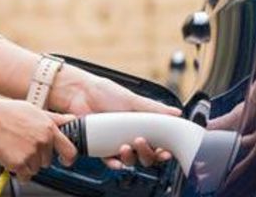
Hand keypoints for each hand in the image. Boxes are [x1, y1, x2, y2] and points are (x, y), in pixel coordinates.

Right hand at [0, 98, 77, 179]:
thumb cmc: (5, 113)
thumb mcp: (33, 109)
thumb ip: (54, 118)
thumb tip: (71, 119)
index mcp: (48, 128)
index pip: (69, 150)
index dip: (67, 158)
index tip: (64, 161)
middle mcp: (43, 141)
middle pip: (47, 161)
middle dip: (37, 157)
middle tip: (22, 145)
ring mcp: (31, 153)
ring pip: (35, 169)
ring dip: (26, 164)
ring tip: (13, 148)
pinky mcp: (19, 163)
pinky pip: (24, 176)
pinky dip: (17, 171)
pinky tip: (9, 157)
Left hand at [50, 67, 180, 168]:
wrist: (79, 92)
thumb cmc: (105, 92)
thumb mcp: (132, 99)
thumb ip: (154, 108)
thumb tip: (176, 112)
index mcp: (140, 126)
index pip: (157, 144)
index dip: (162, 150)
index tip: (165, 151)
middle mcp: (129, 136)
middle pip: (145, 156)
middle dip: (147, 154)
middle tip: (141, 142)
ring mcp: (115, 142)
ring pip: (129, 160)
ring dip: (130, 158)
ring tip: (124, 147)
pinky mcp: (100, 147)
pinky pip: (109, 160)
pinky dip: (114, 164)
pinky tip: (116, 162)